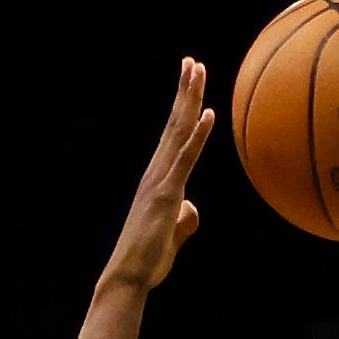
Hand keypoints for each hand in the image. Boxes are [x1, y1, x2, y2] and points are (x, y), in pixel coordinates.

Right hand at [99, 60, 211, 297]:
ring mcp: (161, 181)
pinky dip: (198, 136)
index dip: (183, 107)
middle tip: (193, 61)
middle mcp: (157, 172)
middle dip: (185, 91)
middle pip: (175, 123)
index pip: (174, 135)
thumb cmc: (149, 259)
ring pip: (178, 132)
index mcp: (160, 178)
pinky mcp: (166, 195)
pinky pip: (185, 159)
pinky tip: (208, 114)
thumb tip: (190, 208)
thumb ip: (184, 219)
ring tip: (198, 70)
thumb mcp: (173, 235)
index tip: (189, 80)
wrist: (130, 277)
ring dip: (190, 99)